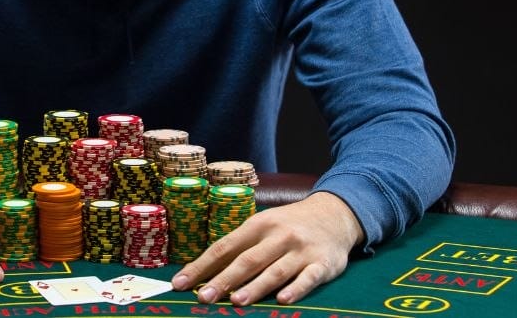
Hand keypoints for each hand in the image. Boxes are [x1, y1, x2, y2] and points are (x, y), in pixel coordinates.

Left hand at [170, 191, 362, 305]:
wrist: (334, 215)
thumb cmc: (289, 225)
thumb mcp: (264, 226)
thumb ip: (241, 247)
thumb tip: (207, 271)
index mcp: (258, 225)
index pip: (224, 246)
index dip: (202, 265)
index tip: (181, 282)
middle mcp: (278, 235)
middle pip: (247, 260)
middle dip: (224, 279)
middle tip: (204, 297)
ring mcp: (301, 250)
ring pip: (275, 270)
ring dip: (255, 287)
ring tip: (237, 301)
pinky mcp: (322, 263)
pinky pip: (308, 278)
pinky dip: (296, 289)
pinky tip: (282, 300)